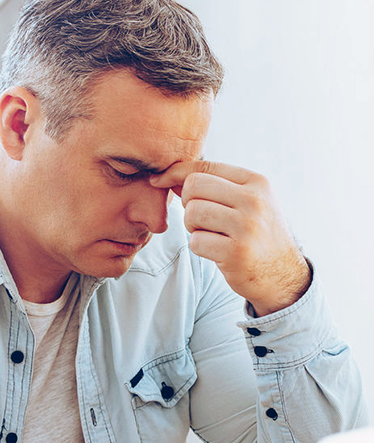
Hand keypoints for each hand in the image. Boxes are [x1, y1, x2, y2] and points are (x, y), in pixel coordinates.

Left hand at [150, 161, 310, 315]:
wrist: (283, 275)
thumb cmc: (257, 235)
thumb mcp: (247, 203)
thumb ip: (215, 188)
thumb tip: (171, 177)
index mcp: (256, 182)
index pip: (205, 167)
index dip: (176, 172)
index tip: (159, 181)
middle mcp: (254, 200)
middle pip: (194, 187)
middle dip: (188, 203)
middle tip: (202, 220)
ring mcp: (246, 226)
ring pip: (192, 213)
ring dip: (193, 227)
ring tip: (211, 235)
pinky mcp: (236, 252)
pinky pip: (195, 241)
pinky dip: (199, 247)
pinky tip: (217, 251)